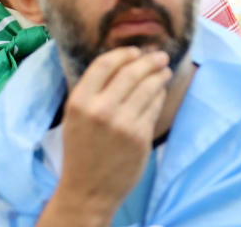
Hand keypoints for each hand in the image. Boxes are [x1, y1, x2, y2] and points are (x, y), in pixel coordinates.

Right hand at [39, 47, 171, 226]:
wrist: (88, 190)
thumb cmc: (82, 150)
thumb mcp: (75, 117)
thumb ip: (94, 91)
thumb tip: (123, 61)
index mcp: (79, 102)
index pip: (105, 64)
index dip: (124, 53)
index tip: (135, 51)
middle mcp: (100, 110)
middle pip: (131, 72)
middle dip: (150, 60)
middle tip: (161, 55)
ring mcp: (122, 123)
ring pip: (148, 87)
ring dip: (159, 74)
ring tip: (165, 70)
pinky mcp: (140, 136)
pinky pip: (154, 106)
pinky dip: (159, 95)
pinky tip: (160, 92)